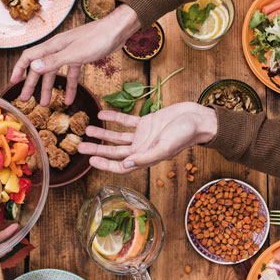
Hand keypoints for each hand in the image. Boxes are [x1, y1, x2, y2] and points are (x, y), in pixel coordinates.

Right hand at [10, 5, 140, 106]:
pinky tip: (70, 100)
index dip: (19, 69)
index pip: (29, 57)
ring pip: (55, 73)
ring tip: (46, 104)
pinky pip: (71, 74)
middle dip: (32, 84)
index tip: (13, 83)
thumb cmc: (97, 38)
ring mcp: (70, 53)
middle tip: (26, 100)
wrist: (117, 30)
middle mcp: (58, 48)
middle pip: (41, 68)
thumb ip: (54, 61)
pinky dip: (70, 87)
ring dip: (50, 88)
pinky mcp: (81, 57)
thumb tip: (34, 68)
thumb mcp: (75, 53)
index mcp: (53, 46)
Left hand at [78, 102, 217, 173]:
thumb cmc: (185, 134)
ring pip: (118, 137)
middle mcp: (142, 148)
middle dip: (97, 149)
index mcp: (146, 157)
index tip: (90, 160)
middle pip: (114, 151)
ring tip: (87, 129)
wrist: (198, 118)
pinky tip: (102, 113)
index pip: (121, 165)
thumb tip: (125, 165)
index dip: (105, 164)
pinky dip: (115, 117)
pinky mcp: (147, 122)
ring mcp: (143, 135)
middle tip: (80, 145)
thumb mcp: (165, 147)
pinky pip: (127, 121)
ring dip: (103, 134)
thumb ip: (146, 157)